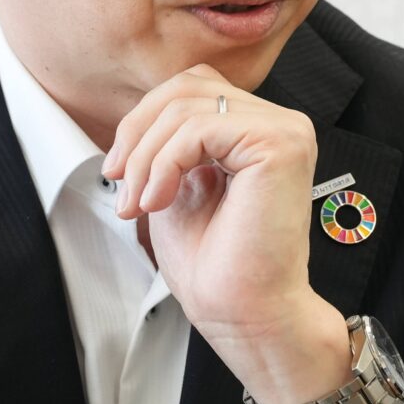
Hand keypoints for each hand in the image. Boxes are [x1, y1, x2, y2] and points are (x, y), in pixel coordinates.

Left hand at [101, 65, 351, 403]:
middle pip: (186, 87)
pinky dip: (164, 164)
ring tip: (139, 203)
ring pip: (186, 107)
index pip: (191, 88)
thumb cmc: (218, 267)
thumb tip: (136, 120)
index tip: (118, 170)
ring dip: (146, 156)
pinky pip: (199, 128)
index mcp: (258, 130)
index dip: (144, 120)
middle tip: (121, 184)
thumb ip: (169, 144)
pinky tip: (158, 202)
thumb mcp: (178, 185)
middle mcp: (279, 123)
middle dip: (138, 133)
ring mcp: (284, 130)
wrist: (246, 316)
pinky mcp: (279, 145)